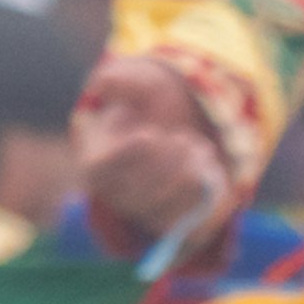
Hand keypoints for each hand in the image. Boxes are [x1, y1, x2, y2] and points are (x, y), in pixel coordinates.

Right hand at [71, 55, 235, 263]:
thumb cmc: (157, 103)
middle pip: (134, 191)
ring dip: (184, 175)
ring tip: (196, 147)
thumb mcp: (144, 83)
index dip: (124, 156)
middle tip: (183, 138)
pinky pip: (182, 223)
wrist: (189, 122)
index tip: (149, 134)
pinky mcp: (173, 220)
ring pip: (159, 208)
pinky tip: (206, 166)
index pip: (99, 169)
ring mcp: (143, 210)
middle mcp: (116, 191)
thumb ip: (124, 80)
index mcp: (98, 159)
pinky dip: (199, 194)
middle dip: (165, 162)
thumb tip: (105, 81)